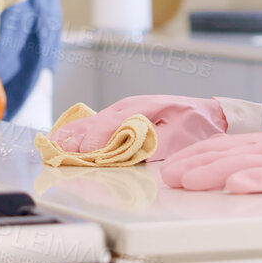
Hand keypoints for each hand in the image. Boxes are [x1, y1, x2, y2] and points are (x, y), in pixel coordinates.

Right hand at [47, 95, 228, 160]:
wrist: (210, 114)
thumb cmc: (197, 126)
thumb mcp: (179, 136)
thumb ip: (150, 143)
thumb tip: (122, 150)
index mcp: (140, 109)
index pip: (109, 124)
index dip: (94, 140)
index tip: (82, 154)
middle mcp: (127, 107)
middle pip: (94, 124)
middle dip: (74, 140)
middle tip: (54, 155)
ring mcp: (123, 111)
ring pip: (91, 123)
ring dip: (72, 136)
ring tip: (50, 148)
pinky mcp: (122, 117)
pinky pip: (95, 124)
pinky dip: (78, 132)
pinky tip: (64, 139)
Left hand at [160, 132, 261, 195]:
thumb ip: (247, 165)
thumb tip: (207, 176)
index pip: (222, 145)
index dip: (194, 154)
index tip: (170, 167)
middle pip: (228, 153)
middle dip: (195, 163)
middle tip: (170, 177)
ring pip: (247, 162)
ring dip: (214, 171)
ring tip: (190, 181)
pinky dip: (257, 179)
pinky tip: (236, 185)